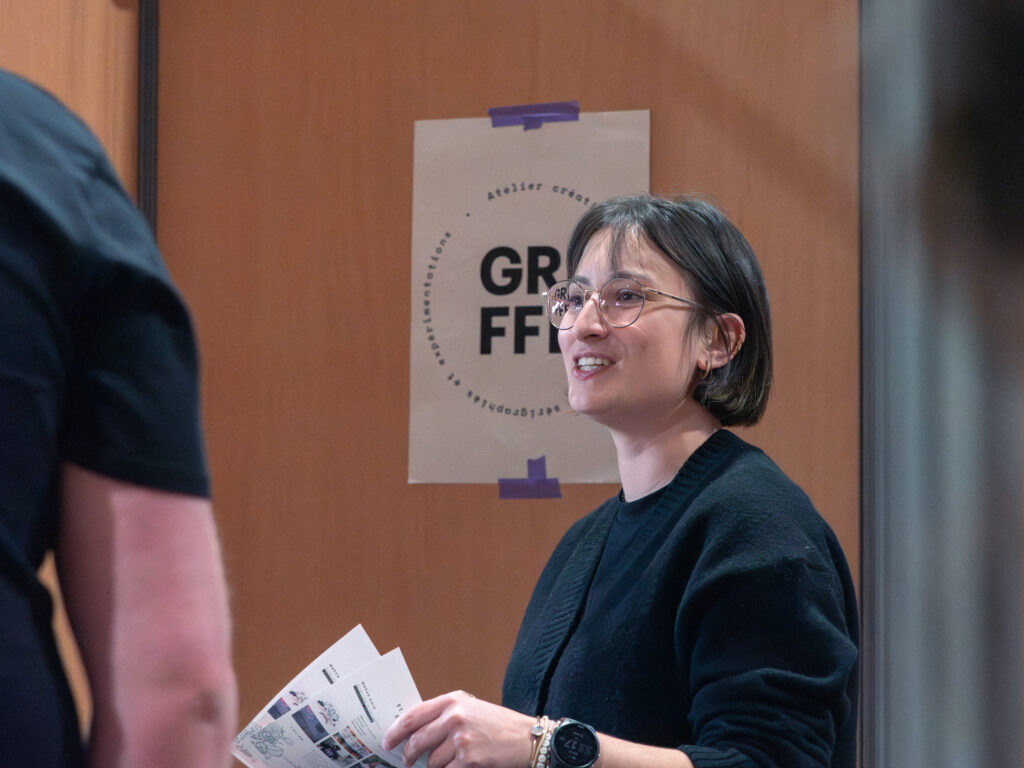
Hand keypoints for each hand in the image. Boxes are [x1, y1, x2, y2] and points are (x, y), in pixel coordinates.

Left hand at [381, 691, 534, 767]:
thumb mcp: (471, 709)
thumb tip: (416, 731)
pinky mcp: (468, 759)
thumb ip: (445, 715)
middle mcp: (454, 717)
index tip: (388, 740)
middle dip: (408, 755)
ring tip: (449, 761)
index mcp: (453, 701)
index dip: (396, 731)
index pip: (413, 715)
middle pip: (417, 740)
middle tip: (407, 761)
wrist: (527, 738)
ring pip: (431, 761)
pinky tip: (459, 766)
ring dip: (434, 766)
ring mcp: (461, 739)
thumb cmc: (499, 725)